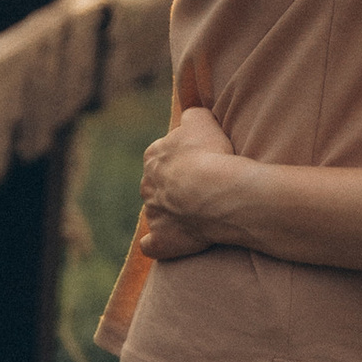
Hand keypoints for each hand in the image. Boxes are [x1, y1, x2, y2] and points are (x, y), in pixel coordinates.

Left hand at [139, 103, 236, 259]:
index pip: (161, 157)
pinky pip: (152, 245)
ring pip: (156, 212)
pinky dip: (157, 244)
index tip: (199, 166)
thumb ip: (191, 116)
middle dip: (172, 189)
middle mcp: (147, 184)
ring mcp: (153, 213)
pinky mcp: (162, 238)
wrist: (213, 191)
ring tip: (197, 216)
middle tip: (200, 192)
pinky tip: (169, 242)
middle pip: (156, 185)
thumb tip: (189, 118)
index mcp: (154, 157)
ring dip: (170, 214)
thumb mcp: (201, 120)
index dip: (180, 162)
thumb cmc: (209, 154)